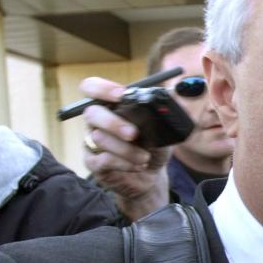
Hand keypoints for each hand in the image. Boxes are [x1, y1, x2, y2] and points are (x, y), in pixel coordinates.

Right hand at [79, 76, 170, 220]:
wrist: (152, 175)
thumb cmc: (153, 145)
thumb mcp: (163, 127)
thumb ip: (162, 110)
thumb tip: (171, 93)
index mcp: (110, 105)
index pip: (92, 87)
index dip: (102, 88)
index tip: (121, 95)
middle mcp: (96, 121)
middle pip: (91, 113)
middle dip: (113, 123)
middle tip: (133, 133)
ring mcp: (91, 141)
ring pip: (99, 139)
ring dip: (127, 149)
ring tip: (145, 157)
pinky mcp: (93, 162)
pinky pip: (103, 160)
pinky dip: (124, 163)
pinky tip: (138, 165)